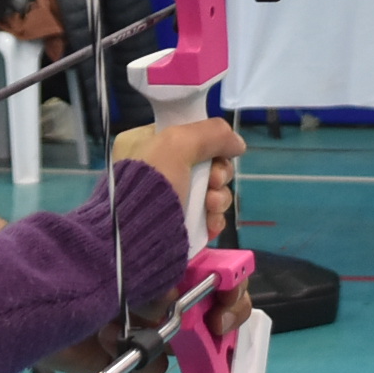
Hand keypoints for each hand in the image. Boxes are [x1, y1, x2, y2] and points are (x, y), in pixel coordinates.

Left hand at [113, 118, 247, 237]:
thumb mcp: (178, 143)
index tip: (215, 155)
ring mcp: (167, 199)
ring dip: (218, 197)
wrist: (136, 238)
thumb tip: (237, 143)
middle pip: (204, 163)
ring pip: (209, 190)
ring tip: (211, 205)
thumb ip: (212, 134)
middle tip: (214, 181)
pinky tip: (211, 222)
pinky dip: (213, 218)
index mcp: (143, 144)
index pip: (186, 133)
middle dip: (217, 174)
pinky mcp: (178, 225)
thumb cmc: (151, 182)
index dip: (207, 143)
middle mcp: (154, 170)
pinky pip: (206, 216)